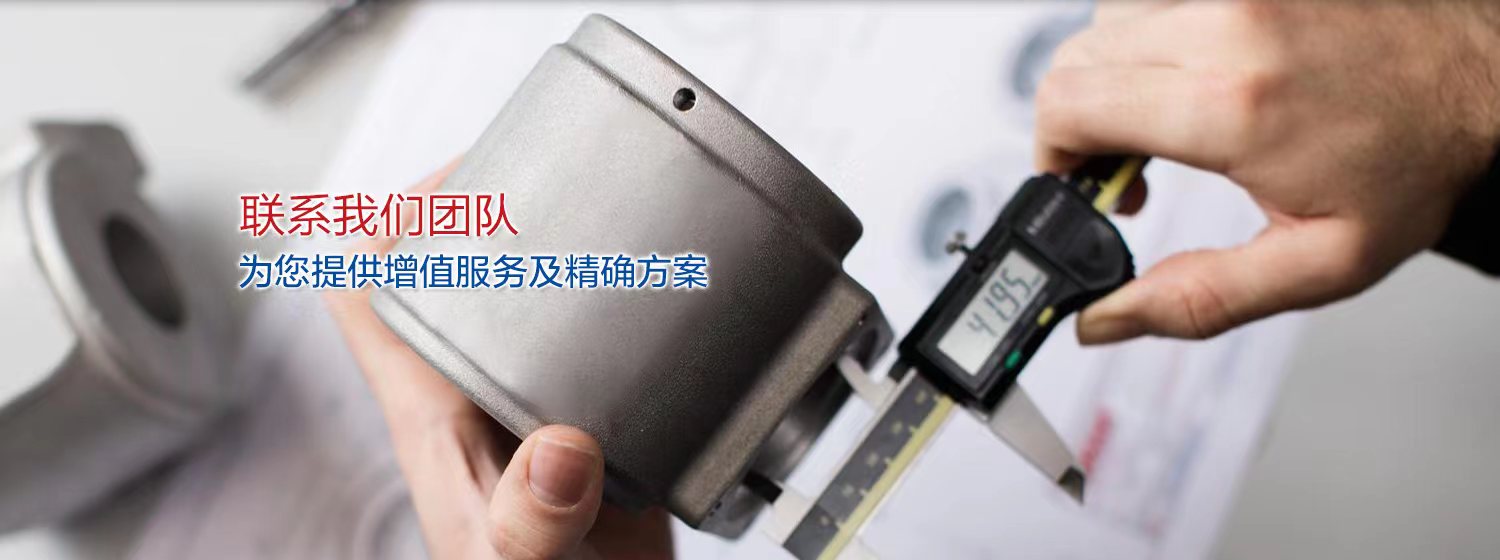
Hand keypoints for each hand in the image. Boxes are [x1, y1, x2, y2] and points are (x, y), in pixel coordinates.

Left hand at [325, 165, 674, 559]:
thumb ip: (532, 520)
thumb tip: (559, 445)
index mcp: (433, 409)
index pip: (368, 290)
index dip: (389, 220)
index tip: (456, 186)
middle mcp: (474, 390)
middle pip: (444, 267)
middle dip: (483, 208)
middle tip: (547, 170)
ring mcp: (526, 400)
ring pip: (518, 294)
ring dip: (551, 246)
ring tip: (605, 203)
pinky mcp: (588, 415)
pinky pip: (590, 335)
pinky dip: (617, 299)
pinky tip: (661, 288)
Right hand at [1036, 1, 1499, 342]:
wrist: (1480, 75)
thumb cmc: (1411, 160)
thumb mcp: (1318, 262)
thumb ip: (1200, 300)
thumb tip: (1106, 318)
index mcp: (1231, 107)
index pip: (1069, 107)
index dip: (1054, 158)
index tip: (1087, 190)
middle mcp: (1223, 28)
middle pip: (1071, 64)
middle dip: (1075, 125)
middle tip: (1125, 168)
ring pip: (1103, 26)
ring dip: (1110, 80)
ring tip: (1161, 121)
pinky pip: (1148, 2)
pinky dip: (1145, 44)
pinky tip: (1184, 77)